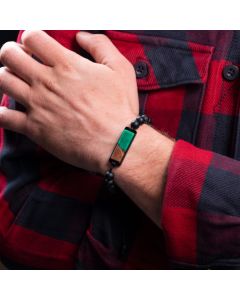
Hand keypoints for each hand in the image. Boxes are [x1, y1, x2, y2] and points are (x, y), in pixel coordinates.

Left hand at [0, 30, 138, 173]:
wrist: (117, 144)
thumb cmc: (120, 109)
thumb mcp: (120, 69)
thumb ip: (101, 46)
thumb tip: (82, 36)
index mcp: (66, 65)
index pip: (33, 38)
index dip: (31, 38)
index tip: (36, 47)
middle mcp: (47, 82)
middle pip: (9, 55)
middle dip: (12, 54)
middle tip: (21, 62)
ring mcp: (38, 105)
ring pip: (2, 81)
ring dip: (6, 78)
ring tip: (16, 84)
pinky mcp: (35, 128)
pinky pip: (4, 117)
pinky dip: (2, 112)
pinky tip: (9, 111)